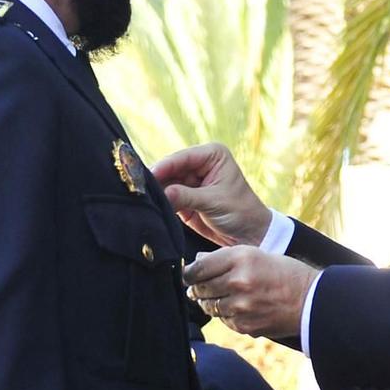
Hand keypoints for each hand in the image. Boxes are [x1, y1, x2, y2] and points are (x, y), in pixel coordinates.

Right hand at [151, 142, 272, 246]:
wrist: (249, 234)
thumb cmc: (240, 212)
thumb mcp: (214, 202)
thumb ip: (187, 196)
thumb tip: (163, 193)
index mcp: (212, 155)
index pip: (182, 157)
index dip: (164, 166)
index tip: (148, 176)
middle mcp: (199, 164)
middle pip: (170, 169)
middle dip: (156, 180)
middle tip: (140, 189)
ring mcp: (190, 181)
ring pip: (165, 183)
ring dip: (156, 193)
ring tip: (143, 200)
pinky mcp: (183, 198)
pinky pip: (166, 198)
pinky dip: (159, 203)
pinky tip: (150, 207)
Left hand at [183, 247, 316, 337]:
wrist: (311, 301)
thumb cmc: (284, 273)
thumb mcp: (256, 255)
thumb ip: (224, 257)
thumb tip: (197, 260)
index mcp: (240, 258)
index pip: (199, 268)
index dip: (189, 273)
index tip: (189, 275)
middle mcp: (238, 282)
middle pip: (200, 288)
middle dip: (197, 288)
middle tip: (199, 287)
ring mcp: (241, 306)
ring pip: (209, 306)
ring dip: (210, 302)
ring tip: (220, 297)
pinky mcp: (244, 325)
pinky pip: (223, 320)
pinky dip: (225, 314)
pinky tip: (238, 308)